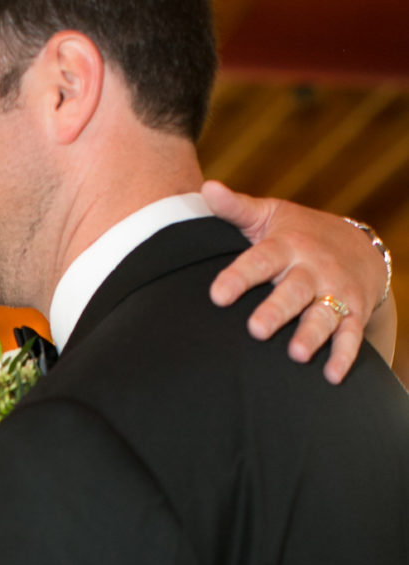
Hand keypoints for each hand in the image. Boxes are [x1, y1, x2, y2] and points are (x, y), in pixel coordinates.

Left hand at [204, 182, 388, 383]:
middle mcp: (312, 269)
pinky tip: (331, 376)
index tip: (217, 295)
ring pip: (324, 315)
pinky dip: (344, 355)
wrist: (360, 247)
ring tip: (297, 354)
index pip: (260, 260)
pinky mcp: (354, 312)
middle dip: (277, 310)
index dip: (240, 276)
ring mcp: (335, 291)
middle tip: (256, 330)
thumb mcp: (270, 216)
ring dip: (312, 335)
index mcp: (286, 246)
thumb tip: (205, 188)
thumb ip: (236, 209)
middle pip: (294, 290)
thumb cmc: (299, 234)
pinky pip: (350, 335)